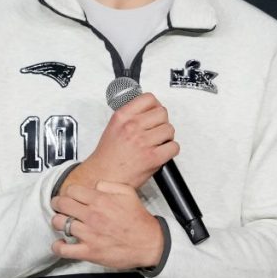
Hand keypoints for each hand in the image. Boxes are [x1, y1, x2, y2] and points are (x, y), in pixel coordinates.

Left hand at [51, 181, 164, 269]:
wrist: (149, 242)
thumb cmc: (138, 219)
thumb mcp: (129, 193)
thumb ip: (110, 185)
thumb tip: (95, 185)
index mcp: (101, 200)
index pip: (72, 190)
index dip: (69, 192)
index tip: (69, 196)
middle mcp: (92, 215)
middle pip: (62, 204)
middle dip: (57, 204)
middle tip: (59, 206)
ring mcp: (89, 234)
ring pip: (59, 223)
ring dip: (58, 222)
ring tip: (62, 223)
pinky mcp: (89, 252)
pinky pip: (63, 249)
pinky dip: (58, 246)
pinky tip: (61, 243)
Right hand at [62, 92, 178, 191]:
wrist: (102, 178)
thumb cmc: (108, 158)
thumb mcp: (114, 127)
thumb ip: (131, 116)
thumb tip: (149, 110)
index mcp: (122, 117)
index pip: (149, 99)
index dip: (154, 106)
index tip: (153, 112)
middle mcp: (132, 127)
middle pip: (162, 113)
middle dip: (161, 122)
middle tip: (155, 131)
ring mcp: (143, 142)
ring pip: (170, 129)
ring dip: (166, 137)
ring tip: (156, 143)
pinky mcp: (153, 157)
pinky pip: (174, 146)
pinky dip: (170, 150)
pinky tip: (161, 152)